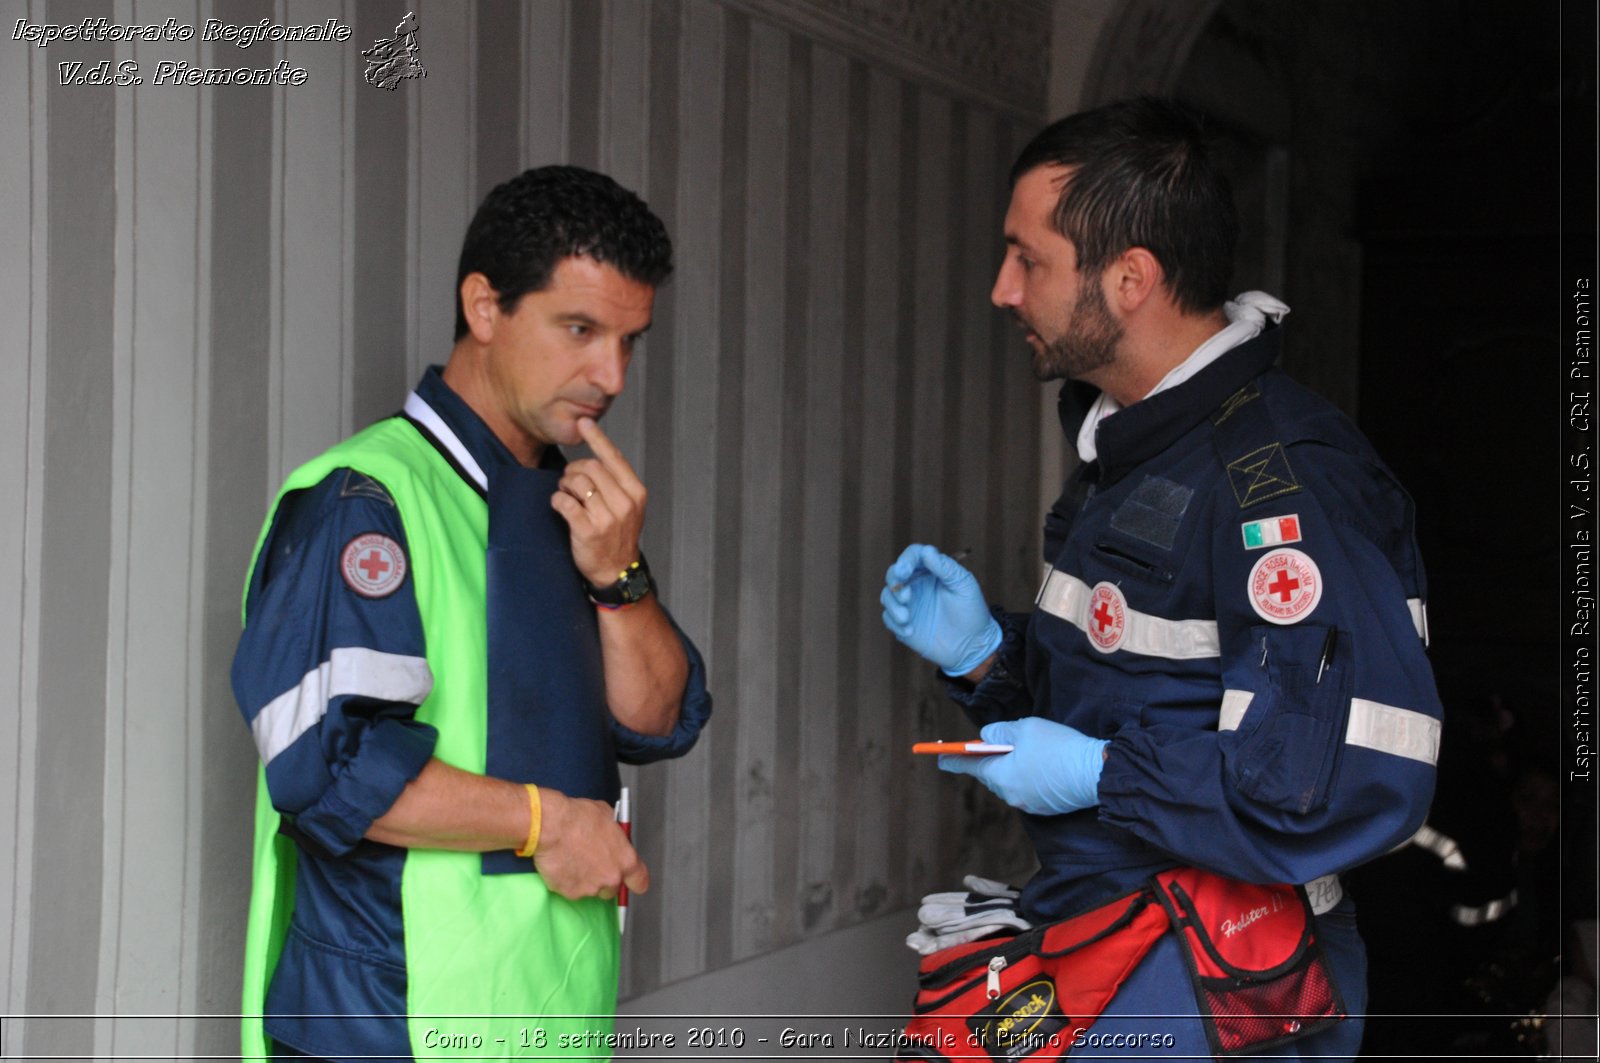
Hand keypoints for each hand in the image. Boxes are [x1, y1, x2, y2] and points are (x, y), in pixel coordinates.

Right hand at [532, 789, 649, 900]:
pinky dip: (566, 881)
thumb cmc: (577, 818)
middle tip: (590, 862)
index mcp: (626, 860)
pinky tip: (561, 864)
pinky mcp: (570, 893)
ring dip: (584, 879)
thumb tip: (612, 835)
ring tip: (572, 859)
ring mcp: (591, 888)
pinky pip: (570, 890)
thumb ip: (614, 834)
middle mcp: (611, 878)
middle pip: (611, 888)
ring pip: (590, 889)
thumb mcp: (606, 817)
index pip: (639, 881)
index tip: (630, 881)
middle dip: (602, 878)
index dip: (634, 881)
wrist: (551, 826)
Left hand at [551, 418, 646, 586]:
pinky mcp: (587, 530)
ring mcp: (607, 517)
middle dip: (573, 471)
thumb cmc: (619, 534)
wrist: (617, 570)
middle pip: (590, 467)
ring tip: (567, 496)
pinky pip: (564, 502)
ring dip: (564, 486)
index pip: (613, 457)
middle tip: (570, 483)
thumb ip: (617, 482)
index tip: (584, 423)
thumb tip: (596, 453)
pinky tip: (560, 506)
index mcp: (635, 492)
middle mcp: (624, 503)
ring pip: (575, 482)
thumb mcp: (629, 506)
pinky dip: (557, 501)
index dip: (597, 437)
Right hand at [879, 544, 1001, 675]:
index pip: (913, 556)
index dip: (906, 561)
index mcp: (931, 571)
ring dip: (893, 605)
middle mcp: (917, 584)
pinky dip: (895, 623)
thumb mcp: (964, 586)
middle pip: (894, 573)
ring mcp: (909, 604)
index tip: (904, 572)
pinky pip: (888, 618)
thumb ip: (946, 568)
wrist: (972, 645)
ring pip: (887, 596)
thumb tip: (927, 551)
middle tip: (906, 596)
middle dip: (895, 583)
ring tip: (906, 617)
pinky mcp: (903, 623)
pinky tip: (910, 631)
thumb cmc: (972, 611)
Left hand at [938, 718, 1107, 815]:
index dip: (952, 759)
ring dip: (1011, 768)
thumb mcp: (1025, 728)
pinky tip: (1041, 763)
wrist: (1097, 773)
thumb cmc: (1058, 746)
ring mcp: (1028, 804)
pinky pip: (1027, 789)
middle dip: (990, 760)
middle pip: (991, 775)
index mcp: (1000, 776)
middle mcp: (1010, 795)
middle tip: (989, 744)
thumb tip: (987, 737)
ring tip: (1022, 750)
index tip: (938, 757)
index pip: (968, 766)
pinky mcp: (1046, 807)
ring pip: (1010, 782)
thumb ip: (999, 731)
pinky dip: (1027, 777)